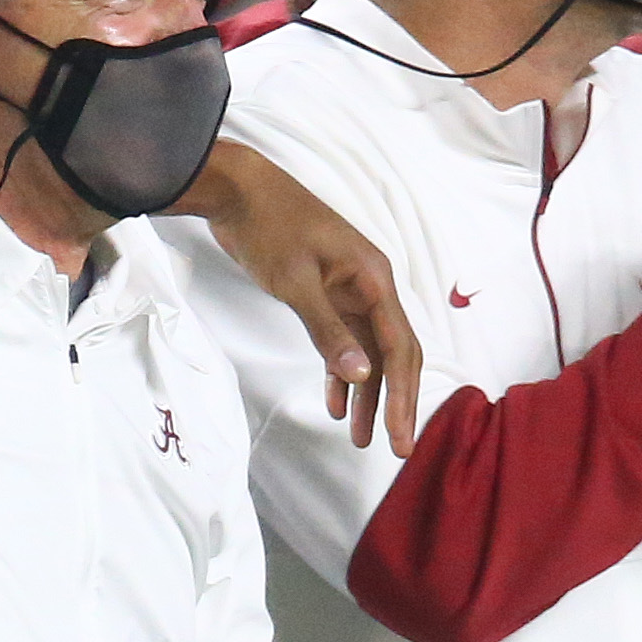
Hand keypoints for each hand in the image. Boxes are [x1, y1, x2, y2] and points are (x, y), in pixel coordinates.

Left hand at [182, 140, 424, 456]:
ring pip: (366, 353)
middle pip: (393, 354)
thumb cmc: (270, 228)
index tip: (399, 438)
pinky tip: (334, 405)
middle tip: (394, 449)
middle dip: (394, 402)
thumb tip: (360, 376)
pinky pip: (342, 342)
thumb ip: (327, 331)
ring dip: (364, 394)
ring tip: (358, 438)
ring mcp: (348, 291)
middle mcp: (369, 287)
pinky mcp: (325, 295)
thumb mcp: (297, 283)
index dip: (403, 396)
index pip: (399, 348)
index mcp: (373, 280)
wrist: (238, 192)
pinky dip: (339, 373)